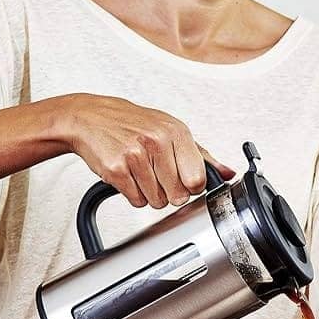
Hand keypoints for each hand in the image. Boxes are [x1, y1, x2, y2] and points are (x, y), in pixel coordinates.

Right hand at [57, 94, 235, 207]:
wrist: (90, 117)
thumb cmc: (133, 124)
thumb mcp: (171, 131)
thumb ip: (202, 155)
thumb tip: (227, 173)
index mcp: (176, 132)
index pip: (198, 179)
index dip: (191, 186)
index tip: (182, 179)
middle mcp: (157, 141)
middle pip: (179, 195)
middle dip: (169, 192)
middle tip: (157, 175)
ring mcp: (135, 155)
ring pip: (157, 201)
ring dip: (149, 193)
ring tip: (140, 172)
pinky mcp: (116, 169)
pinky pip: (136, 200)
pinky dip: (133, 194)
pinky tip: (128, 175)